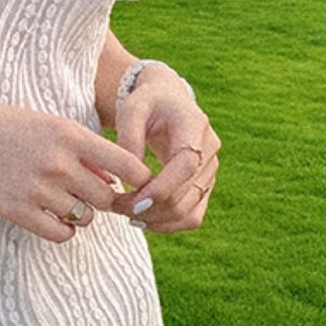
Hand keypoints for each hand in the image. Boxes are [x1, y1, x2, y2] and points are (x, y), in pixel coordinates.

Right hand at [0, 97, 153, 242]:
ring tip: (63, 201)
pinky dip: (63, 229)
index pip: (127, 164)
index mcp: (68, 134)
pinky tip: (51, 217)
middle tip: (89, 193)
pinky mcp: (16, 211)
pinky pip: (60, 233)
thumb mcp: (44, 123)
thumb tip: (113, 179)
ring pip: (85, 217)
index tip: (133, 183)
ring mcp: (37, 189)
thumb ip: (80, 149)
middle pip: (108, 197)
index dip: (137, 178)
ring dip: (81, 214)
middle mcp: (58, 162)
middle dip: (104, 198)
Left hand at [111, 68, 219, 233]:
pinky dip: (168, 224)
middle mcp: (210, 149)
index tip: (134, 203)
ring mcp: (210, 170)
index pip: (187, 165)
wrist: (167, 100)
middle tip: (115, 206)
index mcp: (194, 125)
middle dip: (150, 208)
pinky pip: (192, 215)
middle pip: (187, 194)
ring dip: (156, 219)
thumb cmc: (146, 103)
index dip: (163, 188)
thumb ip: (129, 138)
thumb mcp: (132, 109)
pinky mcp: (204, 185)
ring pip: (190, 211)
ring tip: (124, 212)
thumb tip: (130, 176)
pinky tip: (142, 219)